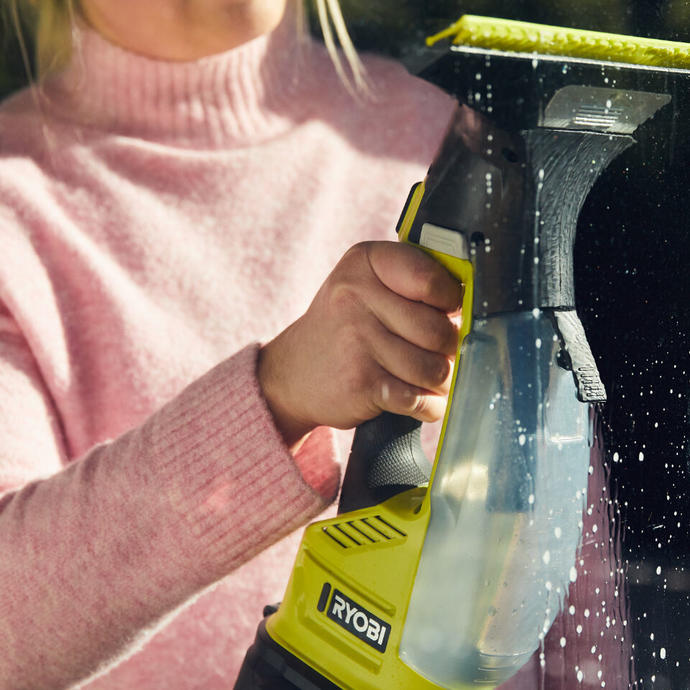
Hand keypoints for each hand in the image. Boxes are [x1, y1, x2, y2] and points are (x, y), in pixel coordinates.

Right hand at [258, 241, 462, 447]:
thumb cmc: (344, 326)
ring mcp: (357, 340)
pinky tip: (416, 399)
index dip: (453, 303)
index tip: (448, 313)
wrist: (291, 373)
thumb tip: (473, 307)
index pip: (434, 281)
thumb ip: (414, 283)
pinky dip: (427, 406)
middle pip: (439, 330)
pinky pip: (419, 399)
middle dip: (450, 349)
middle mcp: (356, 296)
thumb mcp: (366, 285)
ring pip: (434, 368)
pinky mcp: (361, 382)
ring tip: (426, 377)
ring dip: (440, 381)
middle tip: (439, 353)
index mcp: (365, 262)